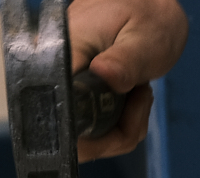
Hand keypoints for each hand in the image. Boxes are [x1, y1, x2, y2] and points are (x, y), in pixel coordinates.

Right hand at [68, 0, 188, 158]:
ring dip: (119, 129)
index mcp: (62, 55)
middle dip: (112, 134)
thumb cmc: (146, 17)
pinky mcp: (71, 102)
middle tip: (139, 97)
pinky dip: (117, 127)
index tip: (123, 111)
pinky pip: (91, 135)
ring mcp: (61, 93)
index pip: (57, 113)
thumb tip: (105, 76)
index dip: (88, 132)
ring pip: (83, 142)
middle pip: (70, 138)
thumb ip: (126, 60)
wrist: (146, 9)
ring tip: (136, 91)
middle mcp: (53, 78)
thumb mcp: (144, 37)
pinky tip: (129, 98)